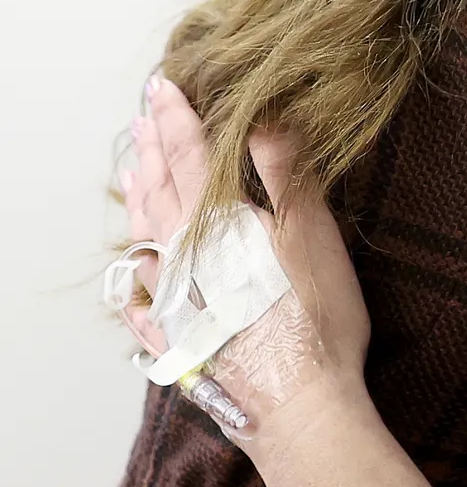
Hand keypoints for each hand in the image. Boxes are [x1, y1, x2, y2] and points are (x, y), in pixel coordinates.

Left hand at [119, 79, 372, 456]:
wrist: (297, 403)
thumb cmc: (313, 318)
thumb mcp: (311, 234)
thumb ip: (285, 173)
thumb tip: (263, 118)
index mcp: (215, 221)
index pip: (188, 154)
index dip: (175, 116)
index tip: (163, 84)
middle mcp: (183, 254)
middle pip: (159, 190)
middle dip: (152, 149)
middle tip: (143, 118)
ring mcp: (174, 297)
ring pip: (146, 237)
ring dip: (139, 199)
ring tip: (132, 174)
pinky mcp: (179, 335)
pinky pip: (144, 298)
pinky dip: (135, 275)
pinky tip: (134, 276)